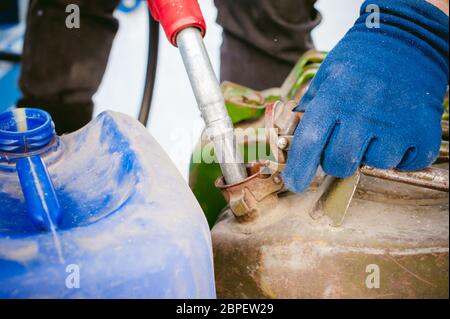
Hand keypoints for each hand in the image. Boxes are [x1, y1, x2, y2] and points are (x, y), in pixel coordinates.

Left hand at [283, 0, 448, 192]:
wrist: (408, 40)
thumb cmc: (361, 60)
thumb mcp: (326, 75)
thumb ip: (310, 106)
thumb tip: (292, 133)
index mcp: (334, 99)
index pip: (309, 143)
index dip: (298, 169)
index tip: (294, 183)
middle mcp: (363, 114)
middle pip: (340, 163)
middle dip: (335, 162)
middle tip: (341, 145)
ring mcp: (395, 124)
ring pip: (375, 165)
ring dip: (371, 155)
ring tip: (375, 131)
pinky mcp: (423, 131)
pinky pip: (406, 164)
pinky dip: (400, 156)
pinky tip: (396, 134)